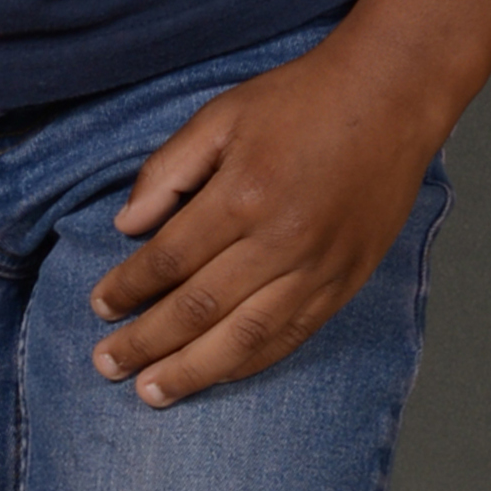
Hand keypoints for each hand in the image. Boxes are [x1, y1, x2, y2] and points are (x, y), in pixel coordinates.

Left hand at [85, 34, 450, 405]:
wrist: (391, 97)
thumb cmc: (299, 100)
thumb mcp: (221, 115)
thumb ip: (168, 170)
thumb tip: (126, 226)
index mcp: (243, 194)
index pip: (171, 258)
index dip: (129, 288)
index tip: (99, 307)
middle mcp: (281, 241)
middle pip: (201, 309)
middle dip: (147, 342)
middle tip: (107, 365)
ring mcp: (318, 268)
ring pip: (246, 338)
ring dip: (193, 371)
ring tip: (152, 393)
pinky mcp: (346, 282)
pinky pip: (292, 337)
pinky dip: (249, 362)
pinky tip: (218, 375)